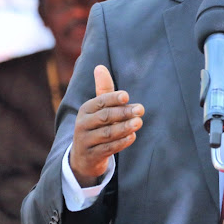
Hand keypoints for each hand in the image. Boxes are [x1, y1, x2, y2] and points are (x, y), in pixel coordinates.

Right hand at [70, 65, 143, 186]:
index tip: (127, 96)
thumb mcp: (98, 109)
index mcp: (86, 110)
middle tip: (140, 110)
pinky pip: (108, 148)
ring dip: (124, 128)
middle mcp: (83, 124)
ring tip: (139, 123)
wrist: (84, 157)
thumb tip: (100, 67)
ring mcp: (86, 141)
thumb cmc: (96, 126)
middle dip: (123, 113)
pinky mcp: (92, 155)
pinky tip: (132, 137)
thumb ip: (104, 90)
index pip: (100, 102)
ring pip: (107, 133)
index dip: (113, 98)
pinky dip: (121, 143)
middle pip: (105, 117)